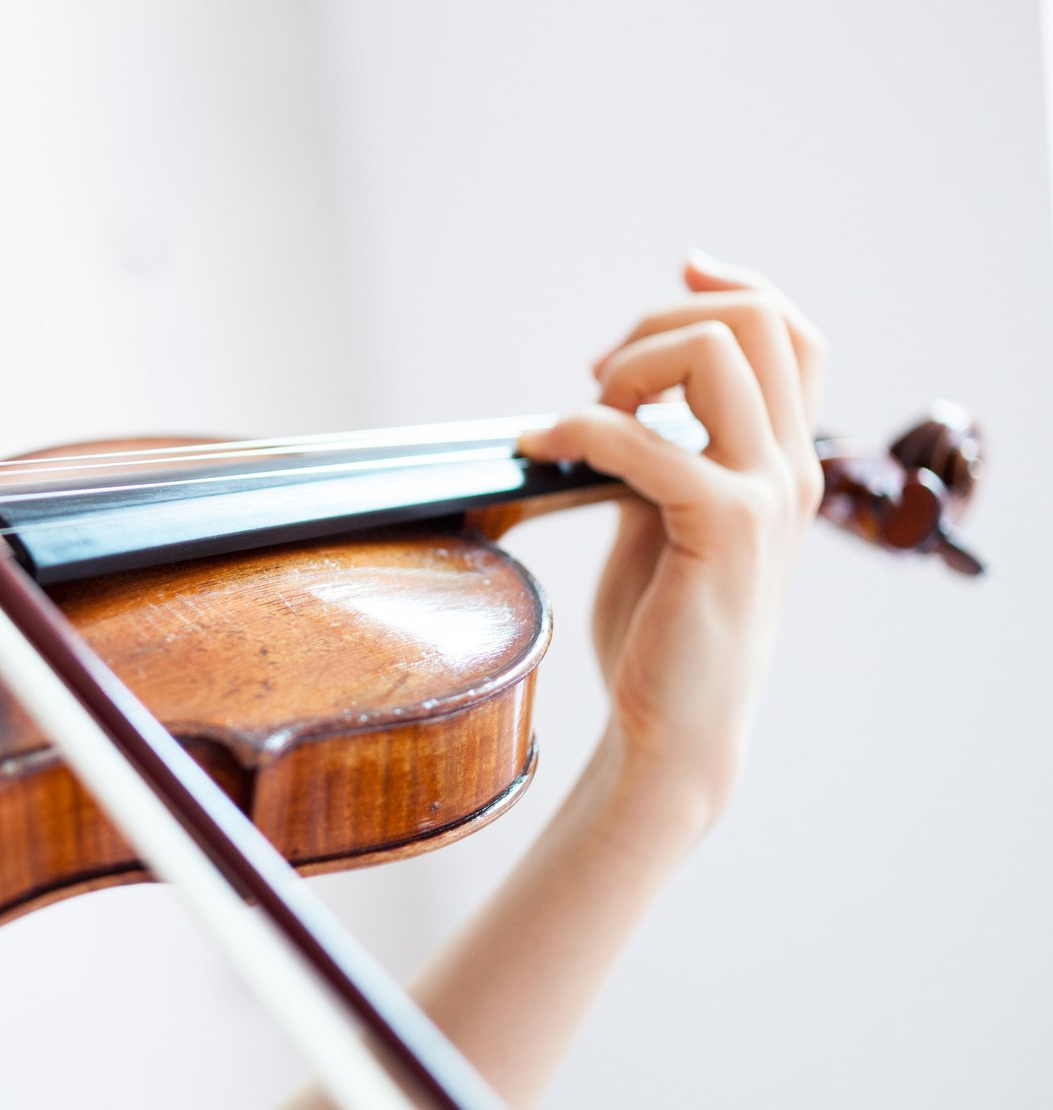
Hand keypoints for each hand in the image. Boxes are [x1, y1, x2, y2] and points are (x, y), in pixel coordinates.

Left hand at [517, 251, 827, 822]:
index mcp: (784, 460)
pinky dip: (578, 428)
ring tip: (581, 421)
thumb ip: (663, 459)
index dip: (735, 283)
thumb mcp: (666, 522)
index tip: (678, 271)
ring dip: (631, 364)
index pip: (795, 332)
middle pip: (759, 320)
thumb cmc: (662, 630)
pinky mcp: (723, 526)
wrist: (673, 729)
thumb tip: (614, 409)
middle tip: (603, 374)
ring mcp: (766, 494)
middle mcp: (792, 466)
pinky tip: (539, 451)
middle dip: (664, 319)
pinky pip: (644, 435)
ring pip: (718, 350)